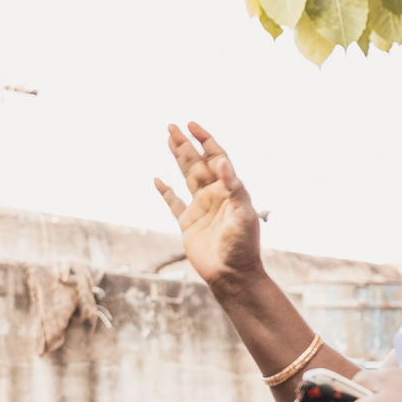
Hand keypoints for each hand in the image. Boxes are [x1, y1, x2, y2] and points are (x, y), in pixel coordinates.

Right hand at [154, 123, 265, 295]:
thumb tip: (221, 161)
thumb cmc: (242, 245)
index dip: (205, 140)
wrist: (232, 275)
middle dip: (185, 144)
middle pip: (197, 163)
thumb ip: (232, 187)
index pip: (216, 158)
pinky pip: (173, 203)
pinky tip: (158, 180)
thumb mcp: (242, 214)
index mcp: (229, 190)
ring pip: (185, 176)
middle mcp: (214, 195)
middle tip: (172, 126)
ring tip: (168, 140)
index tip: (192, 126)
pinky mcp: (187, 224)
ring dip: (177, 158)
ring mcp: (200, 208)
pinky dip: (165, 191)